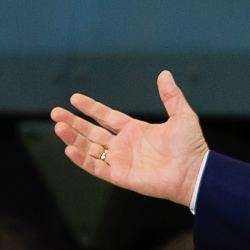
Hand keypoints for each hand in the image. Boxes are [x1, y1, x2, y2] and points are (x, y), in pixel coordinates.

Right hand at [50, 71, 208, 207]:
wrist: (195, 172)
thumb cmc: (191, 146)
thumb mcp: (182, 115)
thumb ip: (171, 96)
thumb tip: (165, 73)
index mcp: (135, 130)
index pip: (106, 116)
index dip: (90, 108)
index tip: (73, 98)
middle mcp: (124, 145)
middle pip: (92, 132)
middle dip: (73, 122)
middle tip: (55, 113)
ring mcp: (121, 161)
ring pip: (90, 148)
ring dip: (73, 138)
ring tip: (58, 127)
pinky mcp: (120, 176)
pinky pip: (96, 167)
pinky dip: (82, 160)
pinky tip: (69, 148)